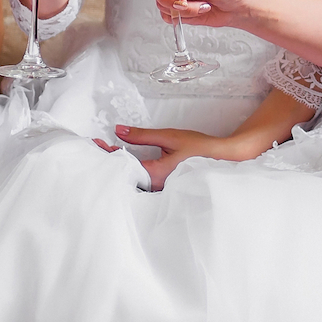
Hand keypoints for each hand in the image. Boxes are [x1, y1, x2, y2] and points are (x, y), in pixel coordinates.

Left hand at [103, 124, 255, 190]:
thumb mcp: (169, 138)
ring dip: (120, 167)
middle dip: (111, 162)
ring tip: (109, 154)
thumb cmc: (200, 149)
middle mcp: (156, 187)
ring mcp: (160, 191)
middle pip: (124, 176)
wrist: (225, 160)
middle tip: (98, 148)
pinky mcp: (164, 190)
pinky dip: (132, 173)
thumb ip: (142, 136)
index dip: (108, 154)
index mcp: (155, 174)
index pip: (123, 165)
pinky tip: (127, 165)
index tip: (96, 143)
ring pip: (133, 181)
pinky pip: (143, 183)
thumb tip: (119, 130)